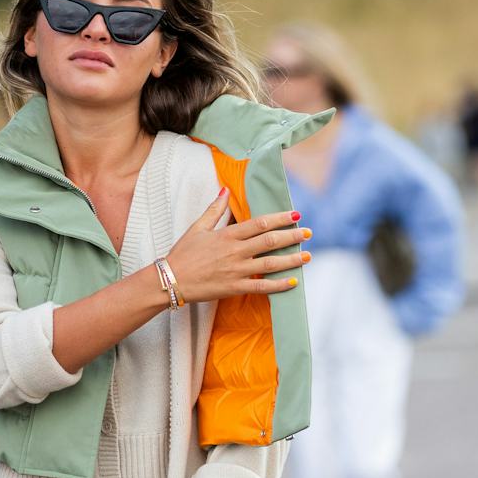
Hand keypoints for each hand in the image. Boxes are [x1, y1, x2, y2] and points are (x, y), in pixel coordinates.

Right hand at [165, 192, 310, 303]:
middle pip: (270, 241)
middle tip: (308, 233)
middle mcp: (235, 252)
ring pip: (270, 264)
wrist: (169, 280)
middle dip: (292, 237)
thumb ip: (214, 210)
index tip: (295, 215)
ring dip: (291, 259)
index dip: (279, 218)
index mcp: (227, 235)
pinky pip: (261, 287)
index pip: (259, 224)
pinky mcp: (233, 288)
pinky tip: (293, 282)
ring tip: (307, 256)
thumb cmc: (182, 254)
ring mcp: (235, 271)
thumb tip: (225, 190)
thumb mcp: (197, 228)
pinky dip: (278, 285)